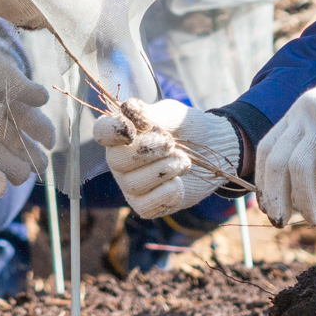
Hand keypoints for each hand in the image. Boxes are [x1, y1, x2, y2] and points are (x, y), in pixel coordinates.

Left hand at [0, 0, 56, 185]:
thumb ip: (16, 83)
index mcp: (11, 102)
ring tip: (17, 172)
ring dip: (15, 172)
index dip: (46, 135)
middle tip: (35, 162)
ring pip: (5, 164)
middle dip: (34, 160)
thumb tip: (43, 100)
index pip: (38, 126)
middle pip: (26, 151)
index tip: (47, 139)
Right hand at [92, 99, 243, 219]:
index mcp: (121, 134)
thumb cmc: (187, 129)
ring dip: (166, 170)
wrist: (213, 150)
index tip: (132, 130)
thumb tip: (127, 108)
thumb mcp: (173, 115)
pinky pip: (147, 206)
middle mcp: (119, 160)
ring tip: (184, 161)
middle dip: (148, 151)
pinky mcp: (144, 206)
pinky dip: (169, 192)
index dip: (113, 131)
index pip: (102, 132)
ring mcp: (130, 185)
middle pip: (117, 161)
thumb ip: (151, 114)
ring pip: (134, 184)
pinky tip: (180, 182)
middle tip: (171, 144)